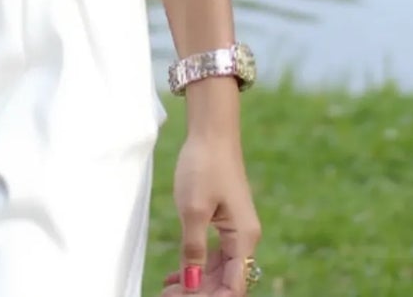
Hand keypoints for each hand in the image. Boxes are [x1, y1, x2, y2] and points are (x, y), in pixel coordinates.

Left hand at [157, 128, 261, 295]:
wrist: (211, 132)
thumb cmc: (204, 165)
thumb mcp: (193, 209)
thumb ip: (193, 249)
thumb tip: (192, 284)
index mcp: (243, 238)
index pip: (234, 287)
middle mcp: (245, 239)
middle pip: (226, 282)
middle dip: (200, 293)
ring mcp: (236, 230)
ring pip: (219, 270)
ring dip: (196, 283)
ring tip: (167, 290)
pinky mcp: (225, 222)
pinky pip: (214, 255)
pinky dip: (196, 267)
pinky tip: (176, 276)